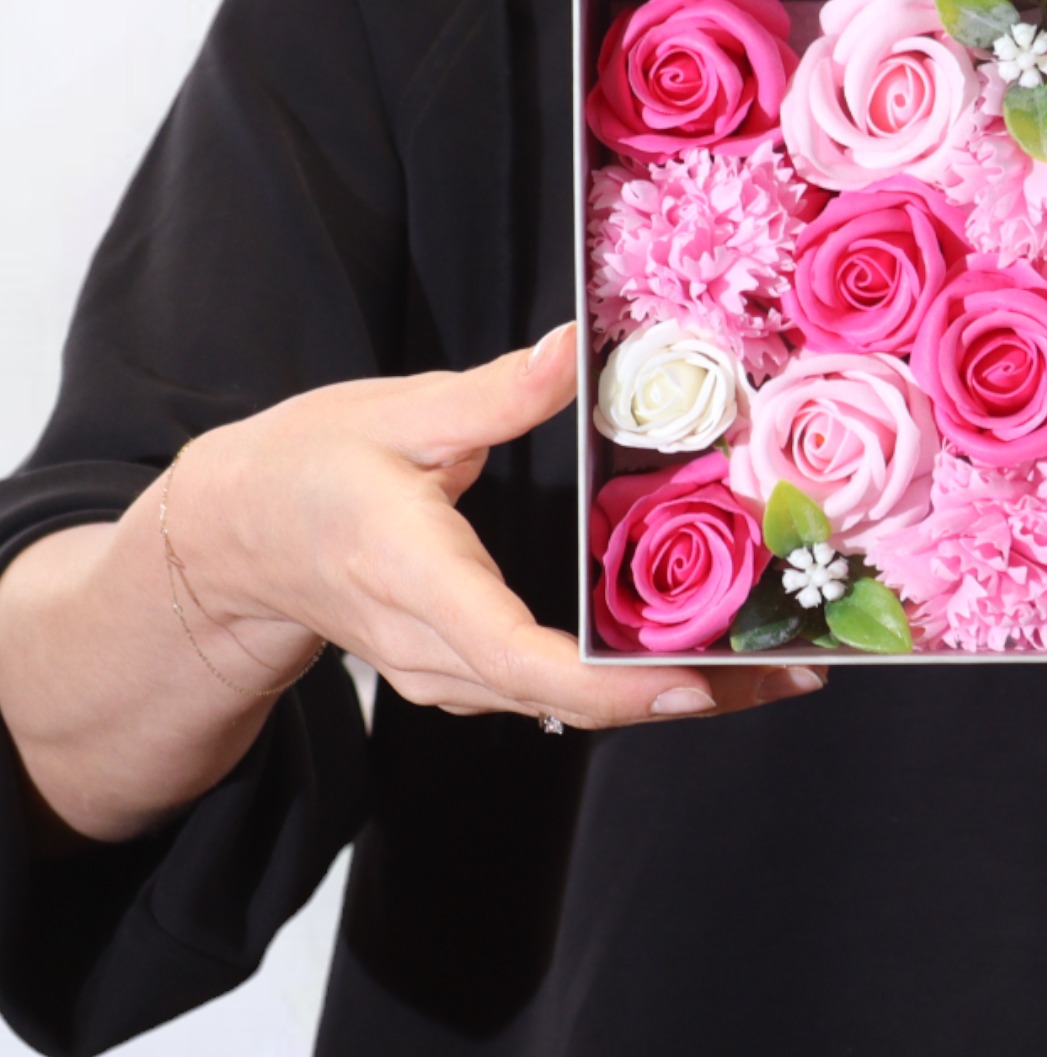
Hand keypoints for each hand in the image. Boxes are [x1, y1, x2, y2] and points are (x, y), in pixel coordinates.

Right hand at [176, 323, 819, 727]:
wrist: (237, 536)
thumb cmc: (307, 469)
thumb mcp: (396, 412)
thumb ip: (494, 394)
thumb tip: (574, 347)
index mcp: (418, 580)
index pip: (521, 658)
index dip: (614, 684)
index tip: (699, 681)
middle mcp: (438, 649)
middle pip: (572, 700)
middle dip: (689, 693)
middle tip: (799, 673)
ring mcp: (451, 675)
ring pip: (574, 709)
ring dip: (675, 695)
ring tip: (781, 669)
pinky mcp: (467, 674)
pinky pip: (560, 695)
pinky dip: (634, 685)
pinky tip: (708, 657)